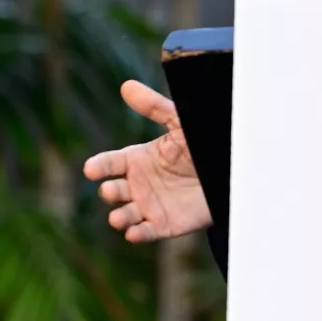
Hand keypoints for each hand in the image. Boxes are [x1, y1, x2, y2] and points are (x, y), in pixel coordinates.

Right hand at [83, 80, 211, 242]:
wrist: (230, 171)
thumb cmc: (200, 145)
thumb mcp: (180, 124)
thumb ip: (155, 108)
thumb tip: (127, 86)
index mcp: (136, 159)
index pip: (107, 164)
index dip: (98, 166)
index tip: (91, 169)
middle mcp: (137, 184)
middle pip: (112, 191)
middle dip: (109, 192)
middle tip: (112, 190)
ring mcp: (149, 205)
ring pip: (124, 215)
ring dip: (119, 218)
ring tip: (119, 218)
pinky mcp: (164, 224)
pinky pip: (146, 233)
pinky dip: (138, 235)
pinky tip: (134, 234)